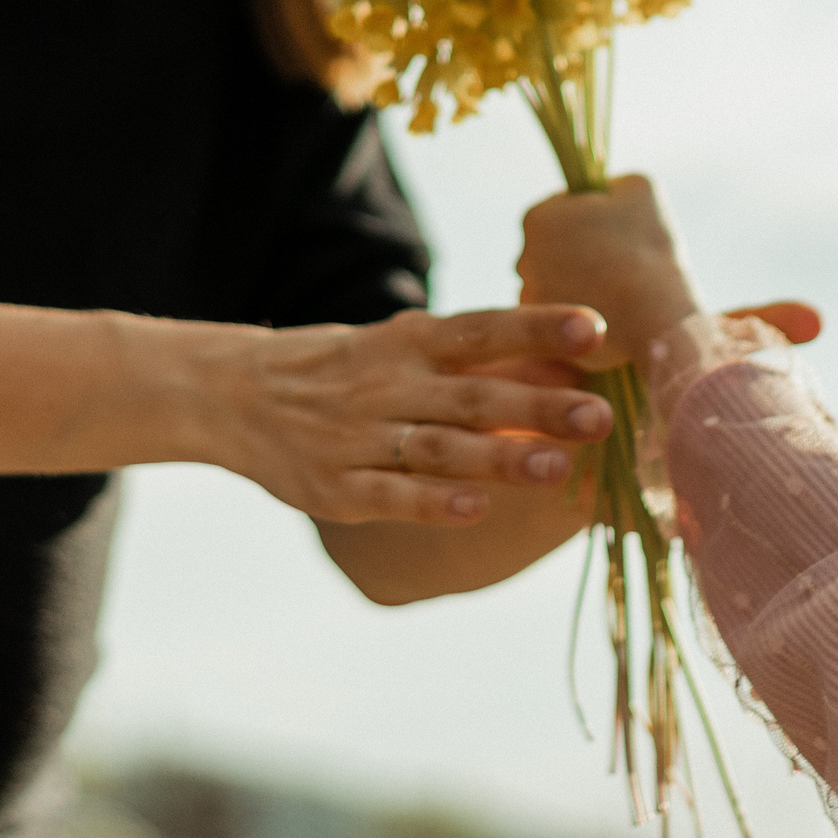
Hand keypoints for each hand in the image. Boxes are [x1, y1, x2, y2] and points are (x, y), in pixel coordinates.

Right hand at [204, 306, 617, 527]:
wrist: (237, 396)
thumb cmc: (349, 372)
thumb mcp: (403, 349)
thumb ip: (481, 363)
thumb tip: (573, 366)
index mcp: (410, 341)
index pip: (482, 330)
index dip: (538, 328)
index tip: (595, 330)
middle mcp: (388, 384)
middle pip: (472, 395)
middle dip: (538, 406)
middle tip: (600, 416)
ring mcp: (359, 437)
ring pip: (438, 448)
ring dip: (498, 458)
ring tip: (557, 467)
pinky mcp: (336, 487)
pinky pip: (389, 495)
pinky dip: (431, 502)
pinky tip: (475, 509)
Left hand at [517, 175, 702, 357]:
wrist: (655, 318)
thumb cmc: (647, 247)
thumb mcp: (640, 187)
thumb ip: (612, 181)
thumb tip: (604, 188)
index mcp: (537, 218)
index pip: (560, 210)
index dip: (591, 217)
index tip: (616, 232)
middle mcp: (522, 258)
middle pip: (554, 248)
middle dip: (581, 252)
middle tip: (620, 262)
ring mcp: (531, 299)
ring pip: (557, 284)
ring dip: (580, 284)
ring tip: (618, 292)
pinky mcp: (545, 336)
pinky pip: (562, 317)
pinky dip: (581, 315)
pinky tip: (611, 316)